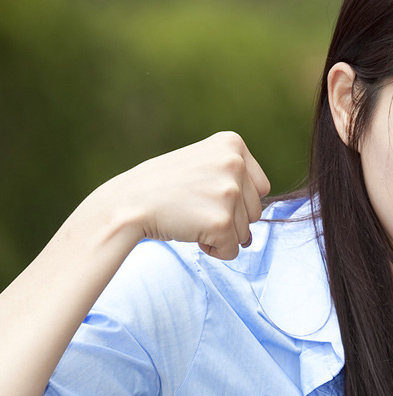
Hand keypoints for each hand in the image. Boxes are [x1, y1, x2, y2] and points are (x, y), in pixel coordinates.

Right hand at [109, 131, 270, 259]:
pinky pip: (232, 251)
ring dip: (220, 235)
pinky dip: (214, 250)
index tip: (206, 193)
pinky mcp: (222, 222)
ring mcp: (230, 192)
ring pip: (245, 233)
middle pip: (256, 212)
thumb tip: (257, 220)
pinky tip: (190, 231)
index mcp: (232, 143)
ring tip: (190, 216)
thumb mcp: (202, 163)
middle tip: (195, 207)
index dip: (237, 200)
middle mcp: (235, 163)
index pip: (261, 188)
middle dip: (230, 219)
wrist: (128, 203)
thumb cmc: (163, 187)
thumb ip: (233, 178)